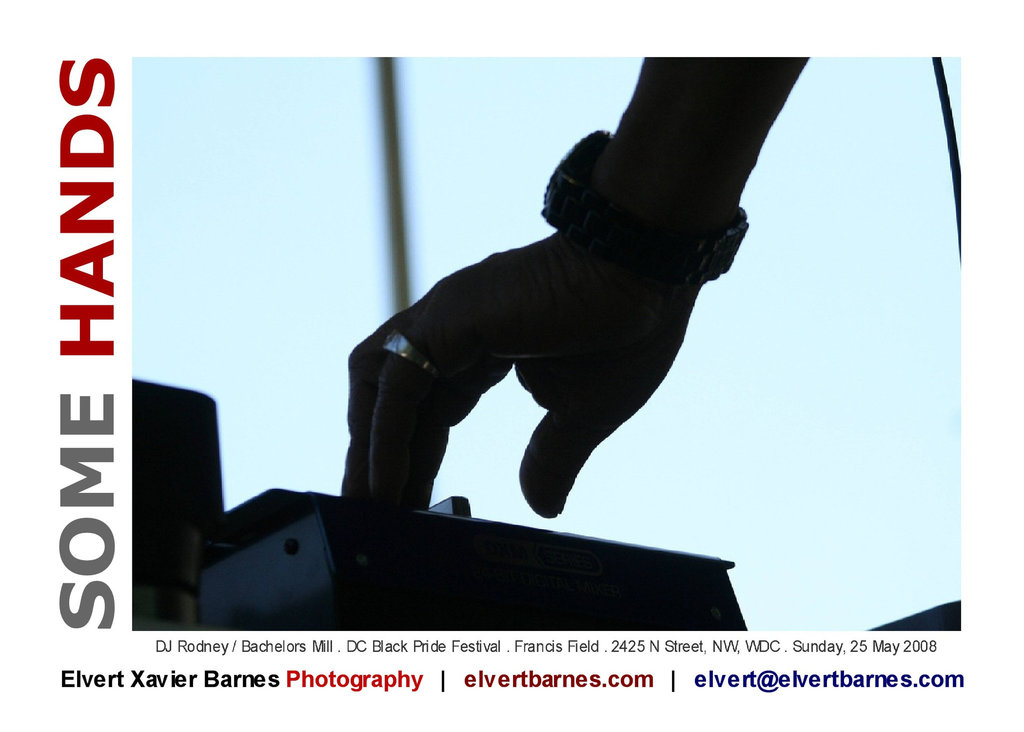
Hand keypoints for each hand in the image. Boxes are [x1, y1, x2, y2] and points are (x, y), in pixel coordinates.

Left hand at [342, 233, 700, 516]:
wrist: (645, 272)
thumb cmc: (626, 329)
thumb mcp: (584, 414)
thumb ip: (552, 457)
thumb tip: (542, 506)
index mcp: (481, 346)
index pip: (429, 410)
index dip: (415, 458)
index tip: (412, 506)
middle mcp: (451, 329)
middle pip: (394, 402)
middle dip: (380, 459)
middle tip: (375, 516)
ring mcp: (442, 320)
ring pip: (379, 390)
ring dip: (369, 448)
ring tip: (372, 507)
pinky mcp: (444, 322)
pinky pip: (396, 388)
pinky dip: (384, 438)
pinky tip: (387, 485)